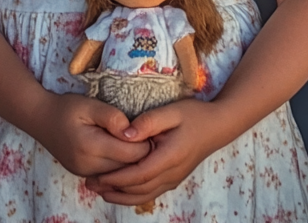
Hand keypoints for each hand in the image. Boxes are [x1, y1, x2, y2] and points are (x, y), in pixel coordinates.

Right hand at [32, 92, 151, 176]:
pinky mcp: (84, 175)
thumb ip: (112, 117)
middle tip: (152, 136)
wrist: (40, 119)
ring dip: (132, 161)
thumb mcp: (89, 104)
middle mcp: (88, 166)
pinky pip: (111, 175)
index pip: (131, 154)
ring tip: (140, 142)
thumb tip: (132, 130)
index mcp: (91, 147)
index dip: (147, 142)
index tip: (154, 129)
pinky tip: (124, 150)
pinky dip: (121, 165)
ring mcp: (86, 174)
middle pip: (128, 167)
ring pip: (121, 174)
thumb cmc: (66, 108)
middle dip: (143, 154)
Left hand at [85, 99, 227, 204]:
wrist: (218, 126)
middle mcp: (171, 174)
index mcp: (169, 157)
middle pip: (138, 189)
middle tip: (89, 184)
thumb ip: (148, 122)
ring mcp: (173, 179)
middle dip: (112, 189)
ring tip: (100, 191)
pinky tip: (120, 190)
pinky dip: (133, 194)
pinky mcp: (173, 178)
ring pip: (143, 195)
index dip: (115, 178)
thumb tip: (125, 134)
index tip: (96, 175)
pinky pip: (150, 192)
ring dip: (121, 195)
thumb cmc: (195, 115)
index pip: (137, 174)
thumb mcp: (172, 111)